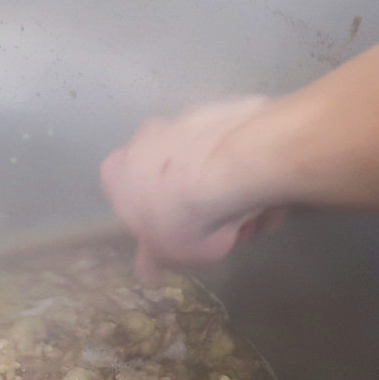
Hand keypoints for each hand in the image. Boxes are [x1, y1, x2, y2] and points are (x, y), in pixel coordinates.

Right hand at [99, 95, 281, 277]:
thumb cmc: (183, 218)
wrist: (231, 169)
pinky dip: (245, 170)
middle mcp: (142, 138)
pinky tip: (262, 191)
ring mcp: (183, 119)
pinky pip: (233, 149)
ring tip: (250, 213)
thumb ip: (154, 259)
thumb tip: (147, 270)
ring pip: (204, 162)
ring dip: (224, 189)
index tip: (181, 235)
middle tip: (221, 228)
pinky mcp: (222, 109)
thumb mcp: (165, 255)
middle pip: (169, 176)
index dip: (157, 220)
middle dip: (194, 202)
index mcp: (116, 171)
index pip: (130, 198)